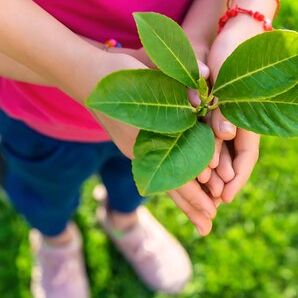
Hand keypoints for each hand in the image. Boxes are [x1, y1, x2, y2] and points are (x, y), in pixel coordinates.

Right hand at [87, 50, 217, 235]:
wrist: (84, 74)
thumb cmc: (119, 70)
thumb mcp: (149, 73)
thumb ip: (180, 85)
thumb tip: (203, 97)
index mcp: (147, 137)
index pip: (177, 170)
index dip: (196, 189)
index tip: (214, 205)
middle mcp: (141, 151)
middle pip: (171, 185)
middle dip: (192, 205)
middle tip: (209, 227)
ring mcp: (136, 151)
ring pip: (164, 182)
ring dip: (184, 202)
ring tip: (201, 222)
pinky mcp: (134, 146)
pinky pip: (156, 173)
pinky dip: (172, 187)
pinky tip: (183, 195)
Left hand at [206, 17, 263, 202]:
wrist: (234, 35)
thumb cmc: (235, 52)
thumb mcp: (230, 79)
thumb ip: (225, 105)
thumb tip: (226, 134)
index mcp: (249, 118)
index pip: (248, 157)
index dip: (238, 179)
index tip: (225, 198)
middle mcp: (239, 122)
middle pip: (234, 160)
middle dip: (223, 182)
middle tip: (210, 203)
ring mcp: (227, 118)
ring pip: (222, 152)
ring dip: (212, 171)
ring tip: (202, 192)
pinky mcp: (213, 110)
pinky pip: (209, 138)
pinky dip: (204, 153)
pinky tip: (195, 167)